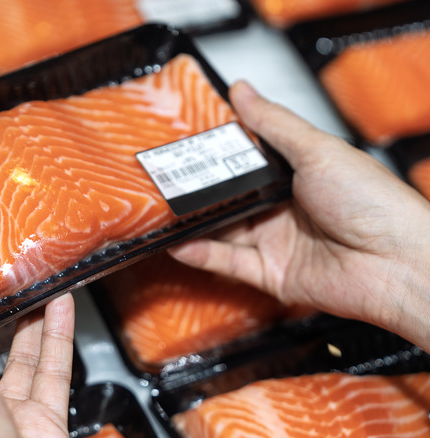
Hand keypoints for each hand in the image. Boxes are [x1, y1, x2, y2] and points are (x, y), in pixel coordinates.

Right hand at [170, 81, 429, 349]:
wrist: (396, 262)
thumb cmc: (373, 202)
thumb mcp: (317, 150)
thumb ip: (274, 123)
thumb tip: (244, 91)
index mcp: (299, 174)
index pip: (248, 161)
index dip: (219, 154)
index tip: (188, 144)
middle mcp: (286, 208)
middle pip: (232, 198)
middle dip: (201, 190)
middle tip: (168, 179)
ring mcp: (278, 242)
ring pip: (225, 231)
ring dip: (196, 222)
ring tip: (165, 211)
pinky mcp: (273, 274)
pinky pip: (230, 263)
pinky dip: (203, 254)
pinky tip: (181, 243)